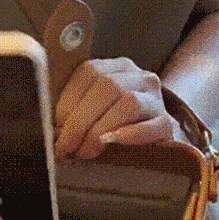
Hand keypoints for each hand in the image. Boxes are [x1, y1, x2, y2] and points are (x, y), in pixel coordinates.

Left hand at [54, 58, 175, 159]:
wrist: (155, 135)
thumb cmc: (115, 124)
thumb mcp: (95, 108)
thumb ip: (75, 109)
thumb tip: (50, 129)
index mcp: (117, 67)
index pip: (89, 72)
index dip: (68, 100)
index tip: (55, 127)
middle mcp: (139, 77)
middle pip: (108, 87)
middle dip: (81, 120)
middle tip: (66, 147)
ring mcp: (157, 99)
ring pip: (129, 103)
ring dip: (100, 129)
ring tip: (85, 152)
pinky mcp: (168, 123)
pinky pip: (153, 125)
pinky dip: (131, 134)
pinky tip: (113, 142)